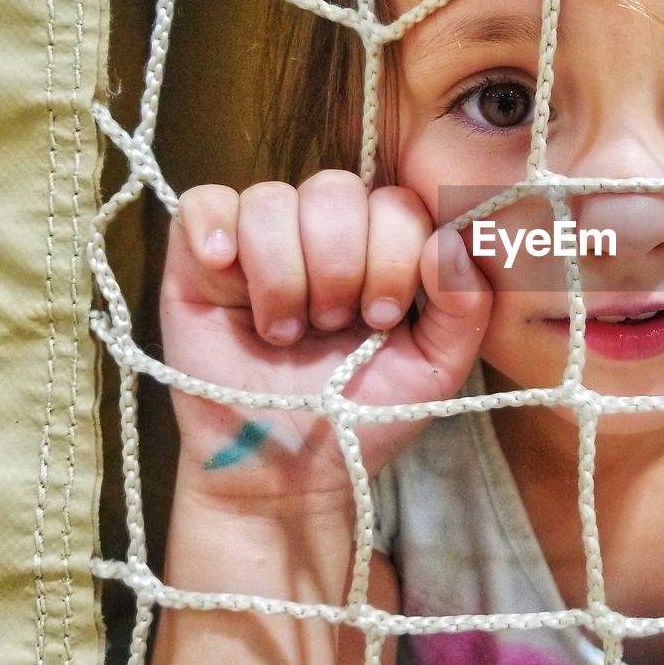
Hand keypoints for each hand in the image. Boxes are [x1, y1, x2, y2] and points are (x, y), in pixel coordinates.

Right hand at [160, 170, 491, 515]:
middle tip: (331, 326)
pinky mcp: (198, 261)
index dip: (393, 254)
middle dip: (339, 266)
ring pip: (272, 199)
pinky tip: (225, 269)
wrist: (289, 474)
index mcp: (381, 245)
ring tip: (283, 332)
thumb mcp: (436, 368)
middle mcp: (322, 232)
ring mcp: (259, 242)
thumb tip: (450, 241)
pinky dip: (214, 228)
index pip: (396, 202)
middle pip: (334, 190)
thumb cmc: (364, 414)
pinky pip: (204, 203)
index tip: (382, 318)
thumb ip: (465, 305)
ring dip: (282, 273)